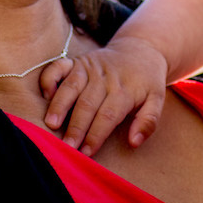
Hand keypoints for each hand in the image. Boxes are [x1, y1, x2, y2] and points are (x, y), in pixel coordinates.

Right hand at [40, 37, 168, 154]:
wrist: (140, 49)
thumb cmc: (146, 80)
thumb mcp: (157, 99)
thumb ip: (148, 121)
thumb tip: (134, 142)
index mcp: (124, 89)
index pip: (108, 115)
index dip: (96, 135)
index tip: (86, 154)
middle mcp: (104, 77)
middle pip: (87, 104)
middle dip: (76, 127)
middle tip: (66, 148)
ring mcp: (89, 67)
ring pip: (71, 86)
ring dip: (60, 105)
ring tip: (51, 125)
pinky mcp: (78, 60)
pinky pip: (59, 66)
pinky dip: (50, 78)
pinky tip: (46, 95)